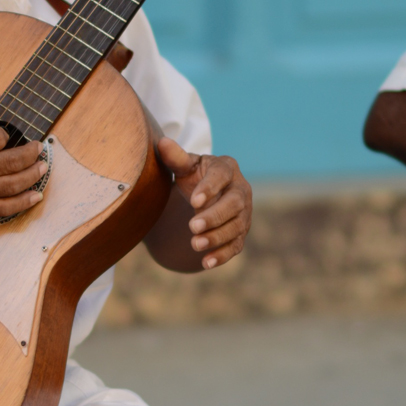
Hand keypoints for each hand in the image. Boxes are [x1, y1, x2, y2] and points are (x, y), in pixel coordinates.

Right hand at [0, 115, 45, 223]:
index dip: (5, 135)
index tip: (4, 136)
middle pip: (13, 160)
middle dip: (31, 153)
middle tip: (39, 148)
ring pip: (14, 183)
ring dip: (33, 175)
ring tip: (43, 167)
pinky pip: (4, 208)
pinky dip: (23, 203)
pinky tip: (36, 196)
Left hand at [156, 137, 251, 268]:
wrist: (206, 193)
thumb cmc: (195, 176)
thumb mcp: (185, 166)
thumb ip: (175, 157)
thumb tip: (162, 143)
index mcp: (226, 168)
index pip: (222, 176)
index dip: (210, 188)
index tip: (194, 200)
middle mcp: (241, 189)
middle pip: (235, 204)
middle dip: (215, 216)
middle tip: (192, 227)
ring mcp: (244, 213)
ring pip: (237, 226)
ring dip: (217, 237)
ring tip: (194, 244)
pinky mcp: (240, 232)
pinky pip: (236, 245)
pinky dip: (223, 255)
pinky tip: (206, 263)